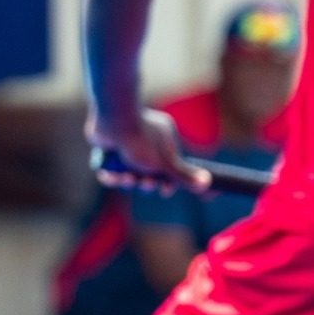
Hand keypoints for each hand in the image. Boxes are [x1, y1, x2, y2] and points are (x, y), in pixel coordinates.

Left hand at [87, 107, 210, 195]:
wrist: (112, 122)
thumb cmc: (141, 141)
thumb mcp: (164, 163)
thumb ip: (182, 174)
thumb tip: (206, 183)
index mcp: (163, 138)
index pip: (167, 165)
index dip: (167, 182)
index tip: (165, 192)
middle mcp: (145, 140)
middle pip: (146, 172)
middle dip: (145, 183)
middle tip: (145, 184)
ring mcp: (125, 143)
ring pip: (127, 172)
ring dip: (126, 181)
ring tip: (125, 178)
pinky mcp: (107, 147)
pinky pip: (110, 168)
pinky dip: (109, 175)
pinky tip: (109, 176)